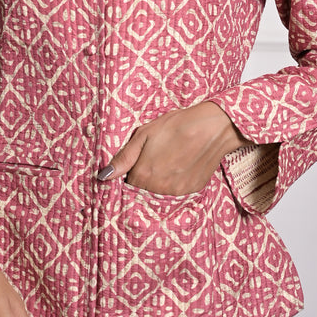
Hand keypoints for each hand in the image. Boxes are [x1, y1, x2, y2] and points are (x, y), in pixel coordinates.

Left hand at [98, 101, 246, 195]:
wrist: (213, 126)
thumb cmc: (176, 125)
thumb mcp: (144, 134)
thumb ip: (123, 158)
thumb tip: (103, 176)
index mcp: (144, 174)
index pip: (128, 182)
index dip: (133, 169)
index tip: (141, 157)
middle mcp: (159, 188)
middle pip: (144, 189)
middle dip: (147, 174)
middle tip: (158, 155)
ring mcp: (178, 191)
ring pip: (160, 191)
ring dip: (161, 179)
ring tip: (171, 157)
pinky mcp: (193, 190)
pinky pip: (177, 191)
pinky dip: (177, 180)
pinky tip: (183, 163)